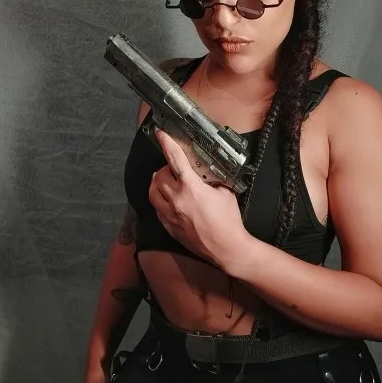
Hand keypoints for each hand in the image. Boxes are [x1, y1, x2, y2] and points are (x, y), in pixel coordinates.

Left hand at [149, 129, 249, 267]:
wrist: (226, 248)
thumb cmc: (229, 221)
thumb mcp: (225, 193)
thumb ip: (212, 181)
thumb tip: (206, 176)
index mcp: (191, 188)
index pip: (174, 159)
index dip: (166, 143)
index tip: (160, 134)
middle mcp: (176, 200)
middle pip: (159, 176)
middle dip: (165, 169)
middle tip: (175, 169)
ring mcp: (170, 214)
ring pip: (152, 192)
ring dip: (157, 184)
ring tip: (166, 182)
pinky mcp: (168, 226)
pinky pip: (157, 208)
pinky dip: (160, 200)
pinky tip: (169, 201)